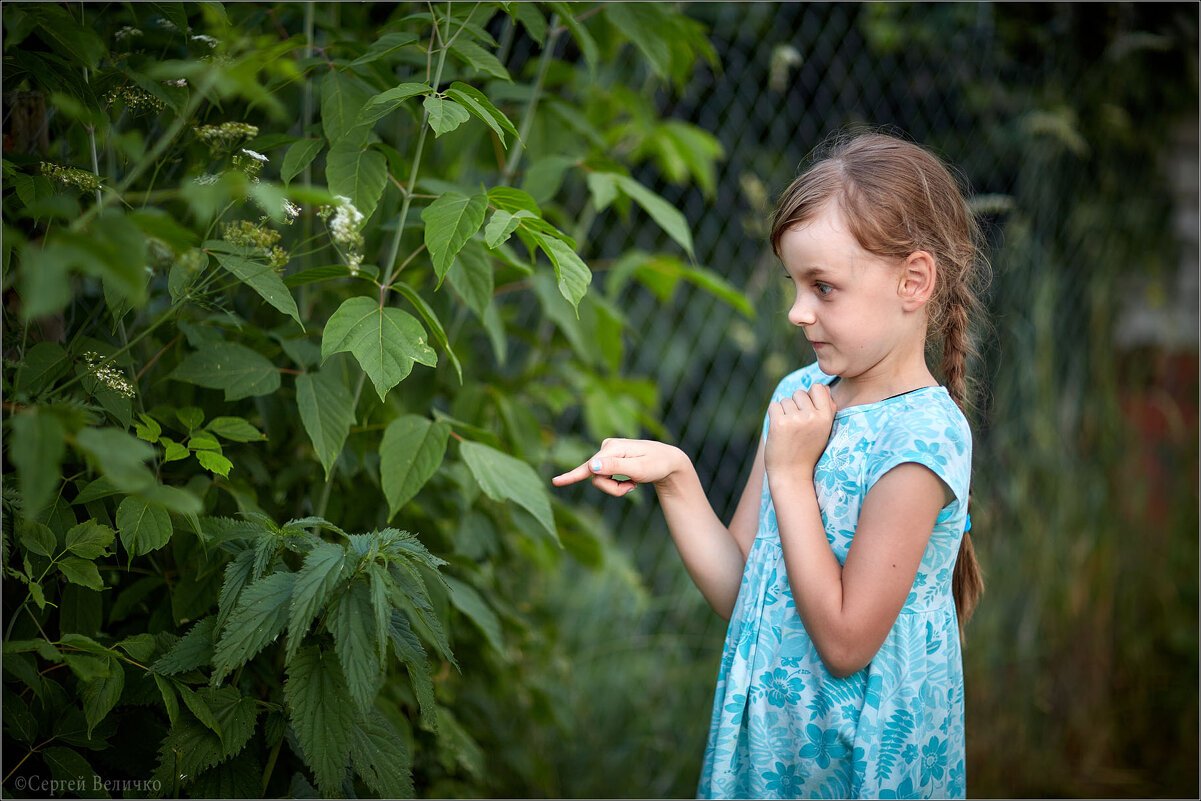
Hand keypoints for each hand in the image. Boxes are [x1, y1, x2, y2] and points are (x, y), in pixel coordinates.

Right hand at [551, 438, 685, 496]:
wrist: (668, 461)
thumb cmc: (657, 464)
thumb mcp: (640, 468)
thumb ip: (616, 467)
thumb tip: (591, 465)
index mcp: (613, 448)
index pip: (591, 467)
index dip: (572, 476)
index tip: (555, 482)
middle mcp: (606, 447)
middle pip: (596, 477)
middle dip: (613, 488)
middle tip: (632, 488)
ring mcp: (606, 453)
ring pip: (599, 479)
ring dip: (616, 487)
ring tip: (633, 483)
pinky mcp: (607, 459)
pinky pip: (604, 477)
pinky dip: (616, 483)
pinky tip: (630, 479)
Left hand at [764, 384, 836, 478]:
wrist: (792, 475)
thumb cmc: (808, 452)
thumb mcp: (824, 431)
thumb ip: (827, 409)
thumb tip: (825, 388)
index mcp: (826, 417)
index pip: (818, 388)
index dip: (810, 396)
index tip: (806, 411)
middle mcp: (812, 416)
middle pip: (799, 393)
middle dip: (795, 406)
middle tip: (796, 427)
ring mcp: (795, 419)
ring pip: (785, 400)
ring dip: (784, 412)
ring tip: (789, 432)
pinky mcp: (779, 423)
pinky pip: (774, 406)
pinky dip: (774, 415)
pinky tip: (779, 430)